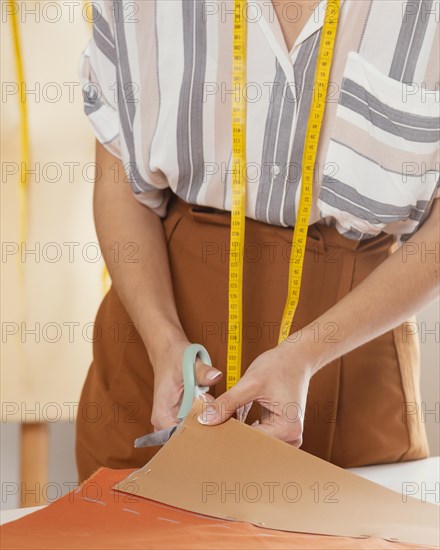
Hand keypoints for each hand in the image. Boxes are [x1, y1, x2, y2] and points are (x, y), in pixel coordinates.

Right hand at [149, 336, 221, 430]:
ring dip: (208, 420)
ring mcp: (172, 420)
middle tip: (222, 415)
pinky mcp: (180, 415)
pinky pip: (195, 423)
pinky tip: (215, 406)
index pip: (182, 439)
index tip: (217, 423)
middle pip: (190, 438)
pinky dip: (206, 415)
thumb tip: (216, 377)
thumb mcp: (188, 362)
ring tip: (218, 408)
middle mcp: (164, 422)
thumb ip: (203, 372)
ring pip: (194, 431)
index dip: (201, 433)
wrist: (168, 352)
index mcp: (163, 415)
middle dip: (207, 428)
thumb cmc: (174, 357)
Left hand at [197, 339, 314, 445]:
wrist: (297, 357)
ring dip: (234, 426)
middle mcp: (290, 437)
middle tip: (209, 420)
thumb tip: (205, 420)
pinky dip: (241, 422)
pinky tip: (230, 412)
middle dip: (230, 430)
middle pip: (251, 442)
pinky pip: (254, 432)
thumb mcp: (251, 382)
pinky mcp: (278, 429)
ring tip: (219, 413)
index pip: (250, 440)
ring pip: (251, 438)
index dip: (227, 433)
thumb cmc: (280, 366)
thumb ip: (227, 402)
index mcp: (288, 429)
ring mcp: (285, 435)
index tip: (207, 426)